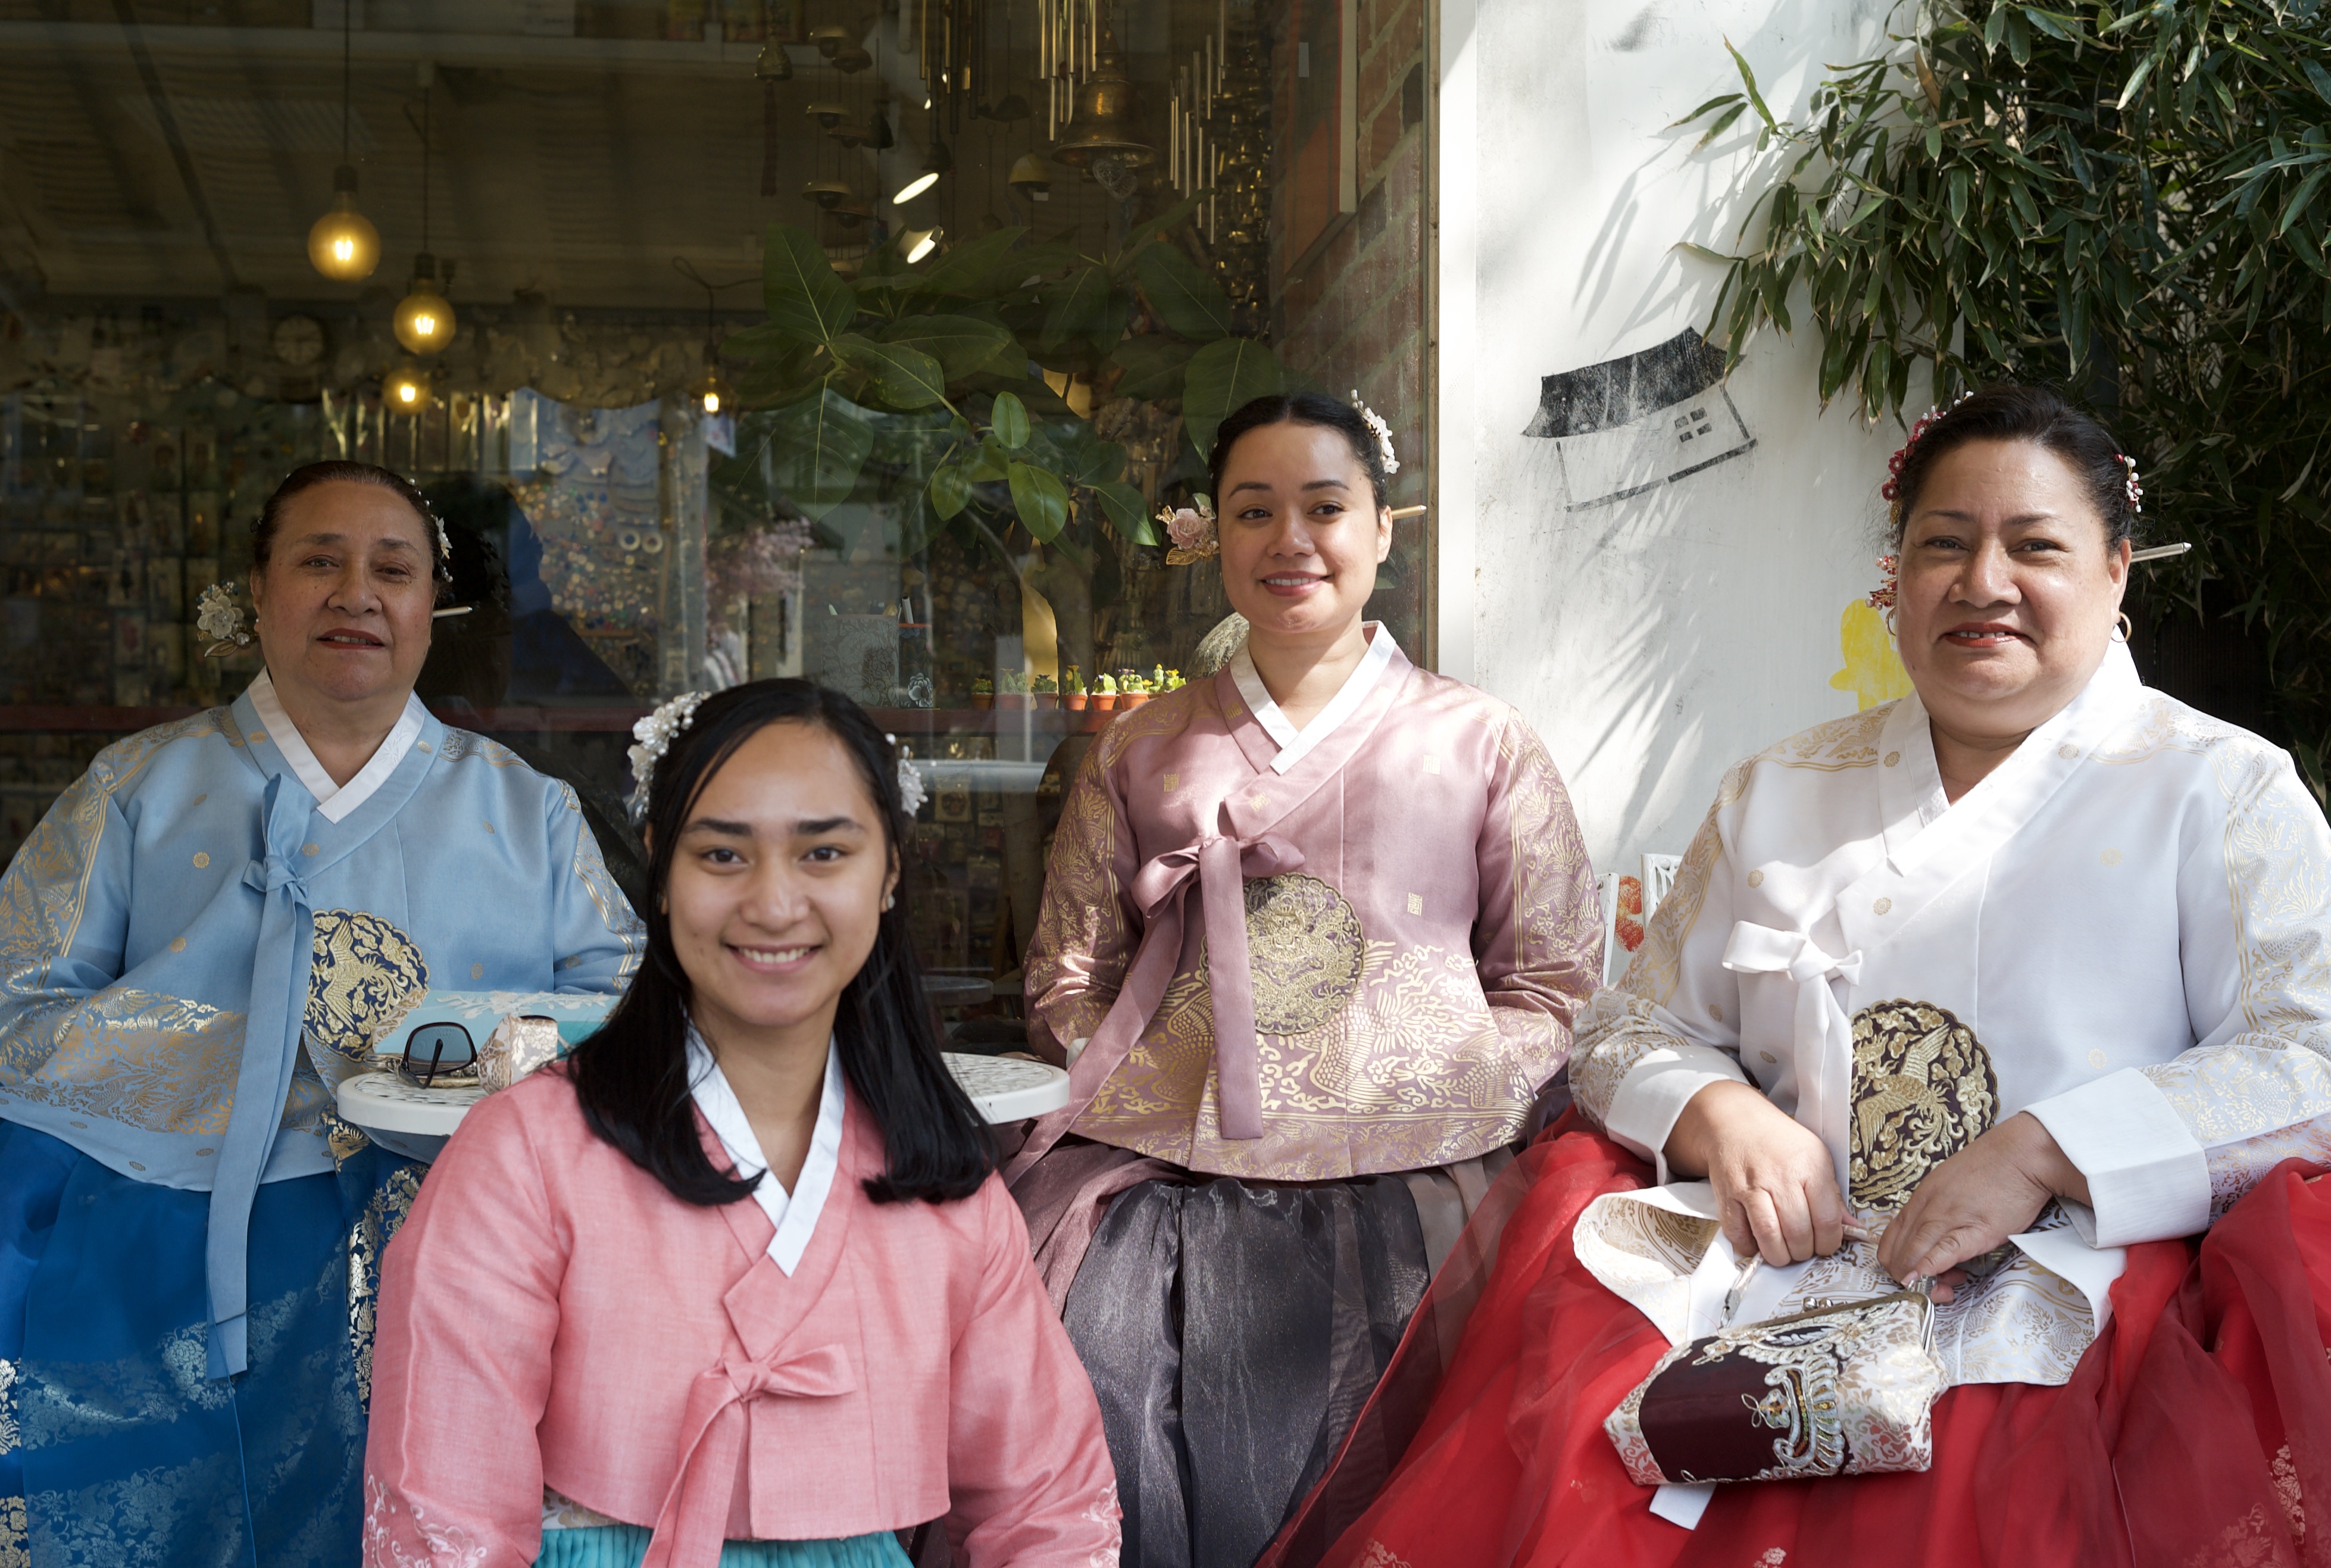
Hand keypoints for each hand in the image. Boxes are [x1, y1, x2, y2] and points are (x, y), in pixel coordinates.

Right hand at [1664, 1080, 1847, 1265]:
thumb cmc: (1778, 1141)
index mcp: (1810, 1167)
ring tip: (1783, 1252)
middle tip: (1803, 1249)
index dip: (1829, 1243)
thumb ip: (1832, 1195)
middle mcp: (1780, 1177)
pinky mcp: (1727, 1194)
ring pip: (1768, 1237)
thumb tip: (1852, 1228)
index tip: (1825, 1245)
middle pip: (1799, 1233)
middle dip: (1804, 1252)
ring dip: (1779, 1256)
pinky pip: (1738, 1234)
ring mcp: (1751, 1186)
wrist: (1735, 1121)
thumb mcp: (1815, 1156)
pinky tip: (1757, 1241)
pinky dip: (1749, 1247)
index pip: (1827, 1221)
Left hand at [1875, 1113, 2090, 1298]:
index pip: (1889, 1240)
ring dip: (1922, 1281)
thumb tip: (1928, 1237)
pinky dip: (1930, 1271)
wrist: (2023, 1153)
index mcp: (1921, 1199)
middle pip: (1896, 1253)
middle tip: (1931, 1285)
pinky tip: (1930, 1281)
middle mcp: (1927, 1208)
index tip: (1914, 1273)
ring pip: (1913, 1256)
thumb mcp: (1950, 1186)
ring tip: (1945, 1286)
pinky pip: (1943, 1253)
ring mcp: (1948, 1218)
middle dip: (1907, 1278)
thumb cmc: (1993, 1170)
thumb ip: (1936, 1211)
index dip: (1897, 1264)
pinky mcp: (1975, 1228)